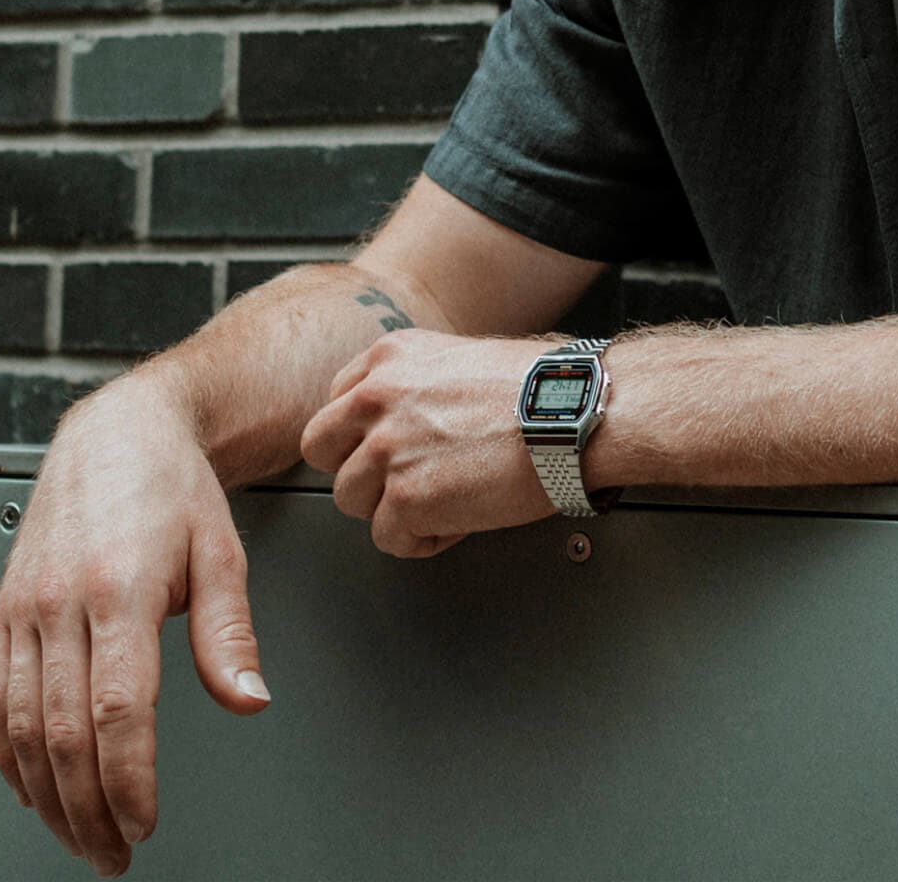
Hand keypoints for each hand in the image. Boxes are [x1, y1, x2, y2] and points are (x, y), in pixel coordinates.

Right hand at [0, 381, 269, 872]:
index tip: (145, 820)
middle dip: (89, 809)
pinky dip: (13, 757)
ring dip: (48, 797)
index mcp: (120, 587)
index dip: (127, 778)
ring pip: (22, 728)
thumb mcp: (222, 551)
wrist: (118, 433)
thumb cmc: (173, 487)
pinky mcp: (4, 613)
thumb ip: (229, 635)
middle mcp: (60, 601)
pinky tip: (35, 788)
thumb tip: (249, 700)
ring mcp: (24, 609)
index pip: (117, 709)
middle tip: (115, 853)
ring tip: (81, 836)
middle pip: (64, 733)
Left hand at [300, 331, 558, 553]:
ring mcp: (387, 449)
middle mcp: (376, 398)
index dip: (360, 438)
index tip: (385, 449)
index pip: (333, 407)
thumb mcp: (459, 360)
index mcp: (388, 358)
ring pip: (351, 501)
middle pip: (322, 454)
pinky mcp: (406, 498)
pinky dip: (424, 539)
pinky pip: (390, 539)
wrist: (575, 414)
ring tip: (445, 497)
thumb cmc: (540, 390)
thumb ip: (414, 385)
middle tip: (404, 481)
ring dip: (394, 509)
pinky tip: (462, 515)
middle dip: (359, 473)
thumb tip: (399, 421)